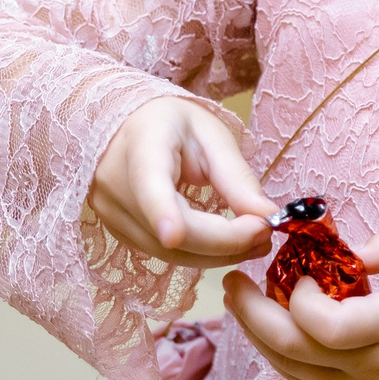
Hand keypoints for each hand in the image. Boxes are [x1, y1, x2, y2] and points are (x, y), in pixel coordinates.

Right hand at [87, 98, 276, 267]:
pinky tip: (225, 242)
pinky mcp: (117, 232)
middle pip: (173, 232)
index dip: (160, 212)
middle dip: (227, 241)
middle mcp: (117, 185)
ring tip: (255, 240)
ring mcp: (111, 213)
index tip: (173, 234)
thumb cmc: (172, 124)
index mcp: (142, 146)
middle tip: (265, 233)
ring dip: (219, 254)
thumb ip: (237, 177)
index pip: (148, 184)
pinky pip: (164, 255)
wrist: (127, 127)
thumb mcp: (211, 136)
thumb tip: (267, 216)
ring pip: (170, 254)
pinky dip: (200, 254)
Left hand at [225, 230, 378, 379]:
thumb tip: (353, 254)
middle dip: (250, 314)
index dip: (298, 297)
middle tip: (230, 282)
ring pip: (287, 371)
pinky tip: (270, 332)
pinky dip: (280, 356)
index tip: (302, 273)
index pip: (320, 325)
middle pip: (288, 349)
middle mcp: (365, 370)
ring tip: (240, 304)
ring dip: (256, 336)